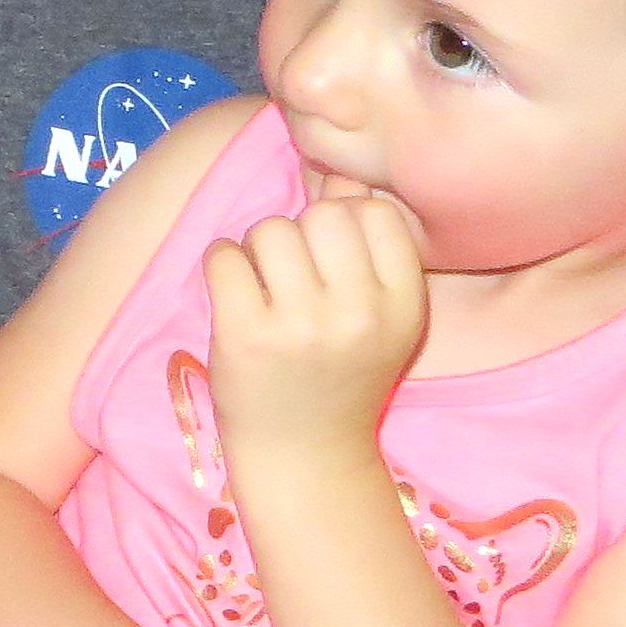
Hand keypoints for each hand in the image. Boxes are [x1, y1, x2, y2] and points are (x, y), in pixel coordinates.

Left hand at [202, 187, 426, 462]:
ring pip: (269, 229)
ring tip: (264, 288)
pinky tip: (235, 295)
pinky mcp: (246, 336)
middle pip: (320, 215)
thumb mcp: (379, 315)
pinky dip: (221, 265)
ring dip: (257, 249)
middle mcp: (359, 314)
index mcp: (403, 306)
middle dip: (299, 234)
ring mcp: (301, 326)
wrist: (304, 452)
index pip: (374, 212)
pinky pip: (223, 255)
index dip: (345, 222)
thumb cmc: (339, 371)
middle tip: (293, 275)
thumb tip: (339, 174)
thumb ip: (367, 245)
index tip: (332, 258)